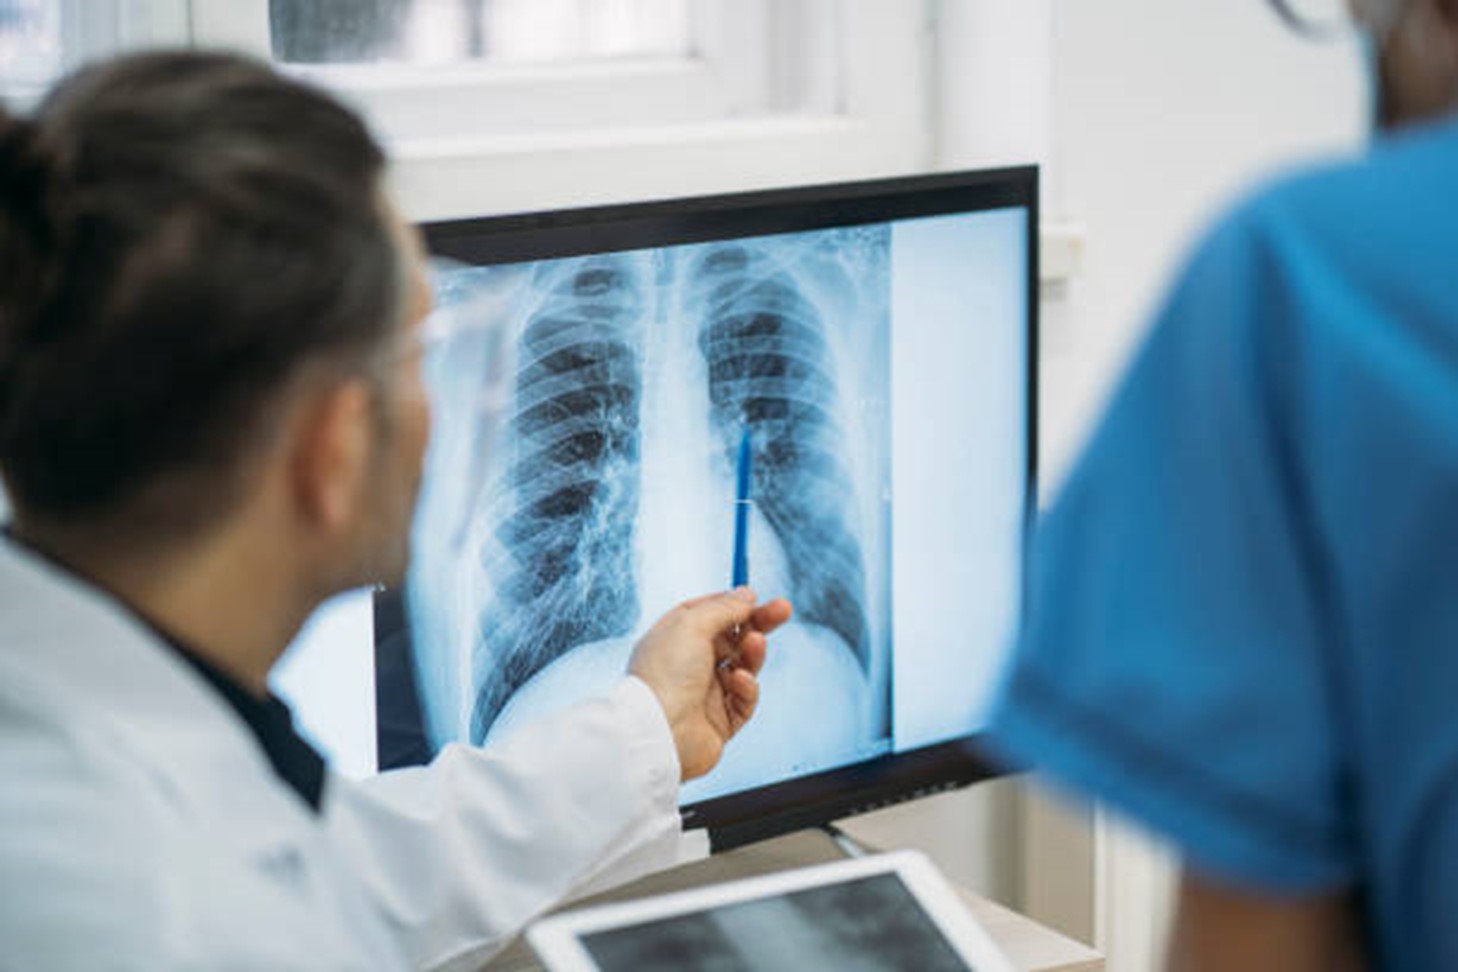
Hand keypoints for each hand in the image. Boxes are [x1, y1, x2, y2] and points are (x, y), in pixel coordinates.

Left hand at [628, 588, 792, 780]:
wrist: (658, 733)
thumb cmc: (663, 676)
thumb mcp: (692, 624)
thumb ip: (723, 608)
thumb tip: (745, 595)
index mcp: (675, 639)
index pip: (708, 615)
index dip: (733, 604)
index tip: (755, 596)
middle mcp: (689, 665)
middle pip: (732, 639)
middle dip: (758, 624)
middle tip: (783, 609)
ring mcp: (704, 694)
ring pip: (743, 667)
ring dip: (752, 653)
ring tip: (755, 643)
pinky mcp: (719, 722)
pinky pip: (744, 700)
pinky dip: (747, 688)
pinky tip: (740, 681)